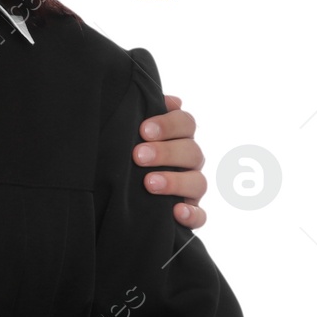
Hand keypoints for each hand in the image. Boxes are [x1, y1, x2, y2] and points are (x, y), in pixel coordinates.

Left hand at [135, 94, 206, 228]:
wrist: (116, 192)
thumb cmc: (125, 154)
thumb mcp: (129, 133)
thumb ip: (144, 114)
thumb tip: (171, 100)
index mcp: (178, 137)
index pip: (186, 123)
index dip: (169, 124)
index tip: (144, 130)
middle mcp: (189, 161)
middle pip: (192, 151)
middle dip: (165, 152)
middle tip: (138, 156)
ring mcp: (191, 188)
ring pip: (198, 182)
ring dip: (175, 182)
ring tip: (149, 183)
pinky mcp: (190, 213)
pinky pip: (200, 216)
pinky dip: (192, 215)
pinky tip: (176, 212)